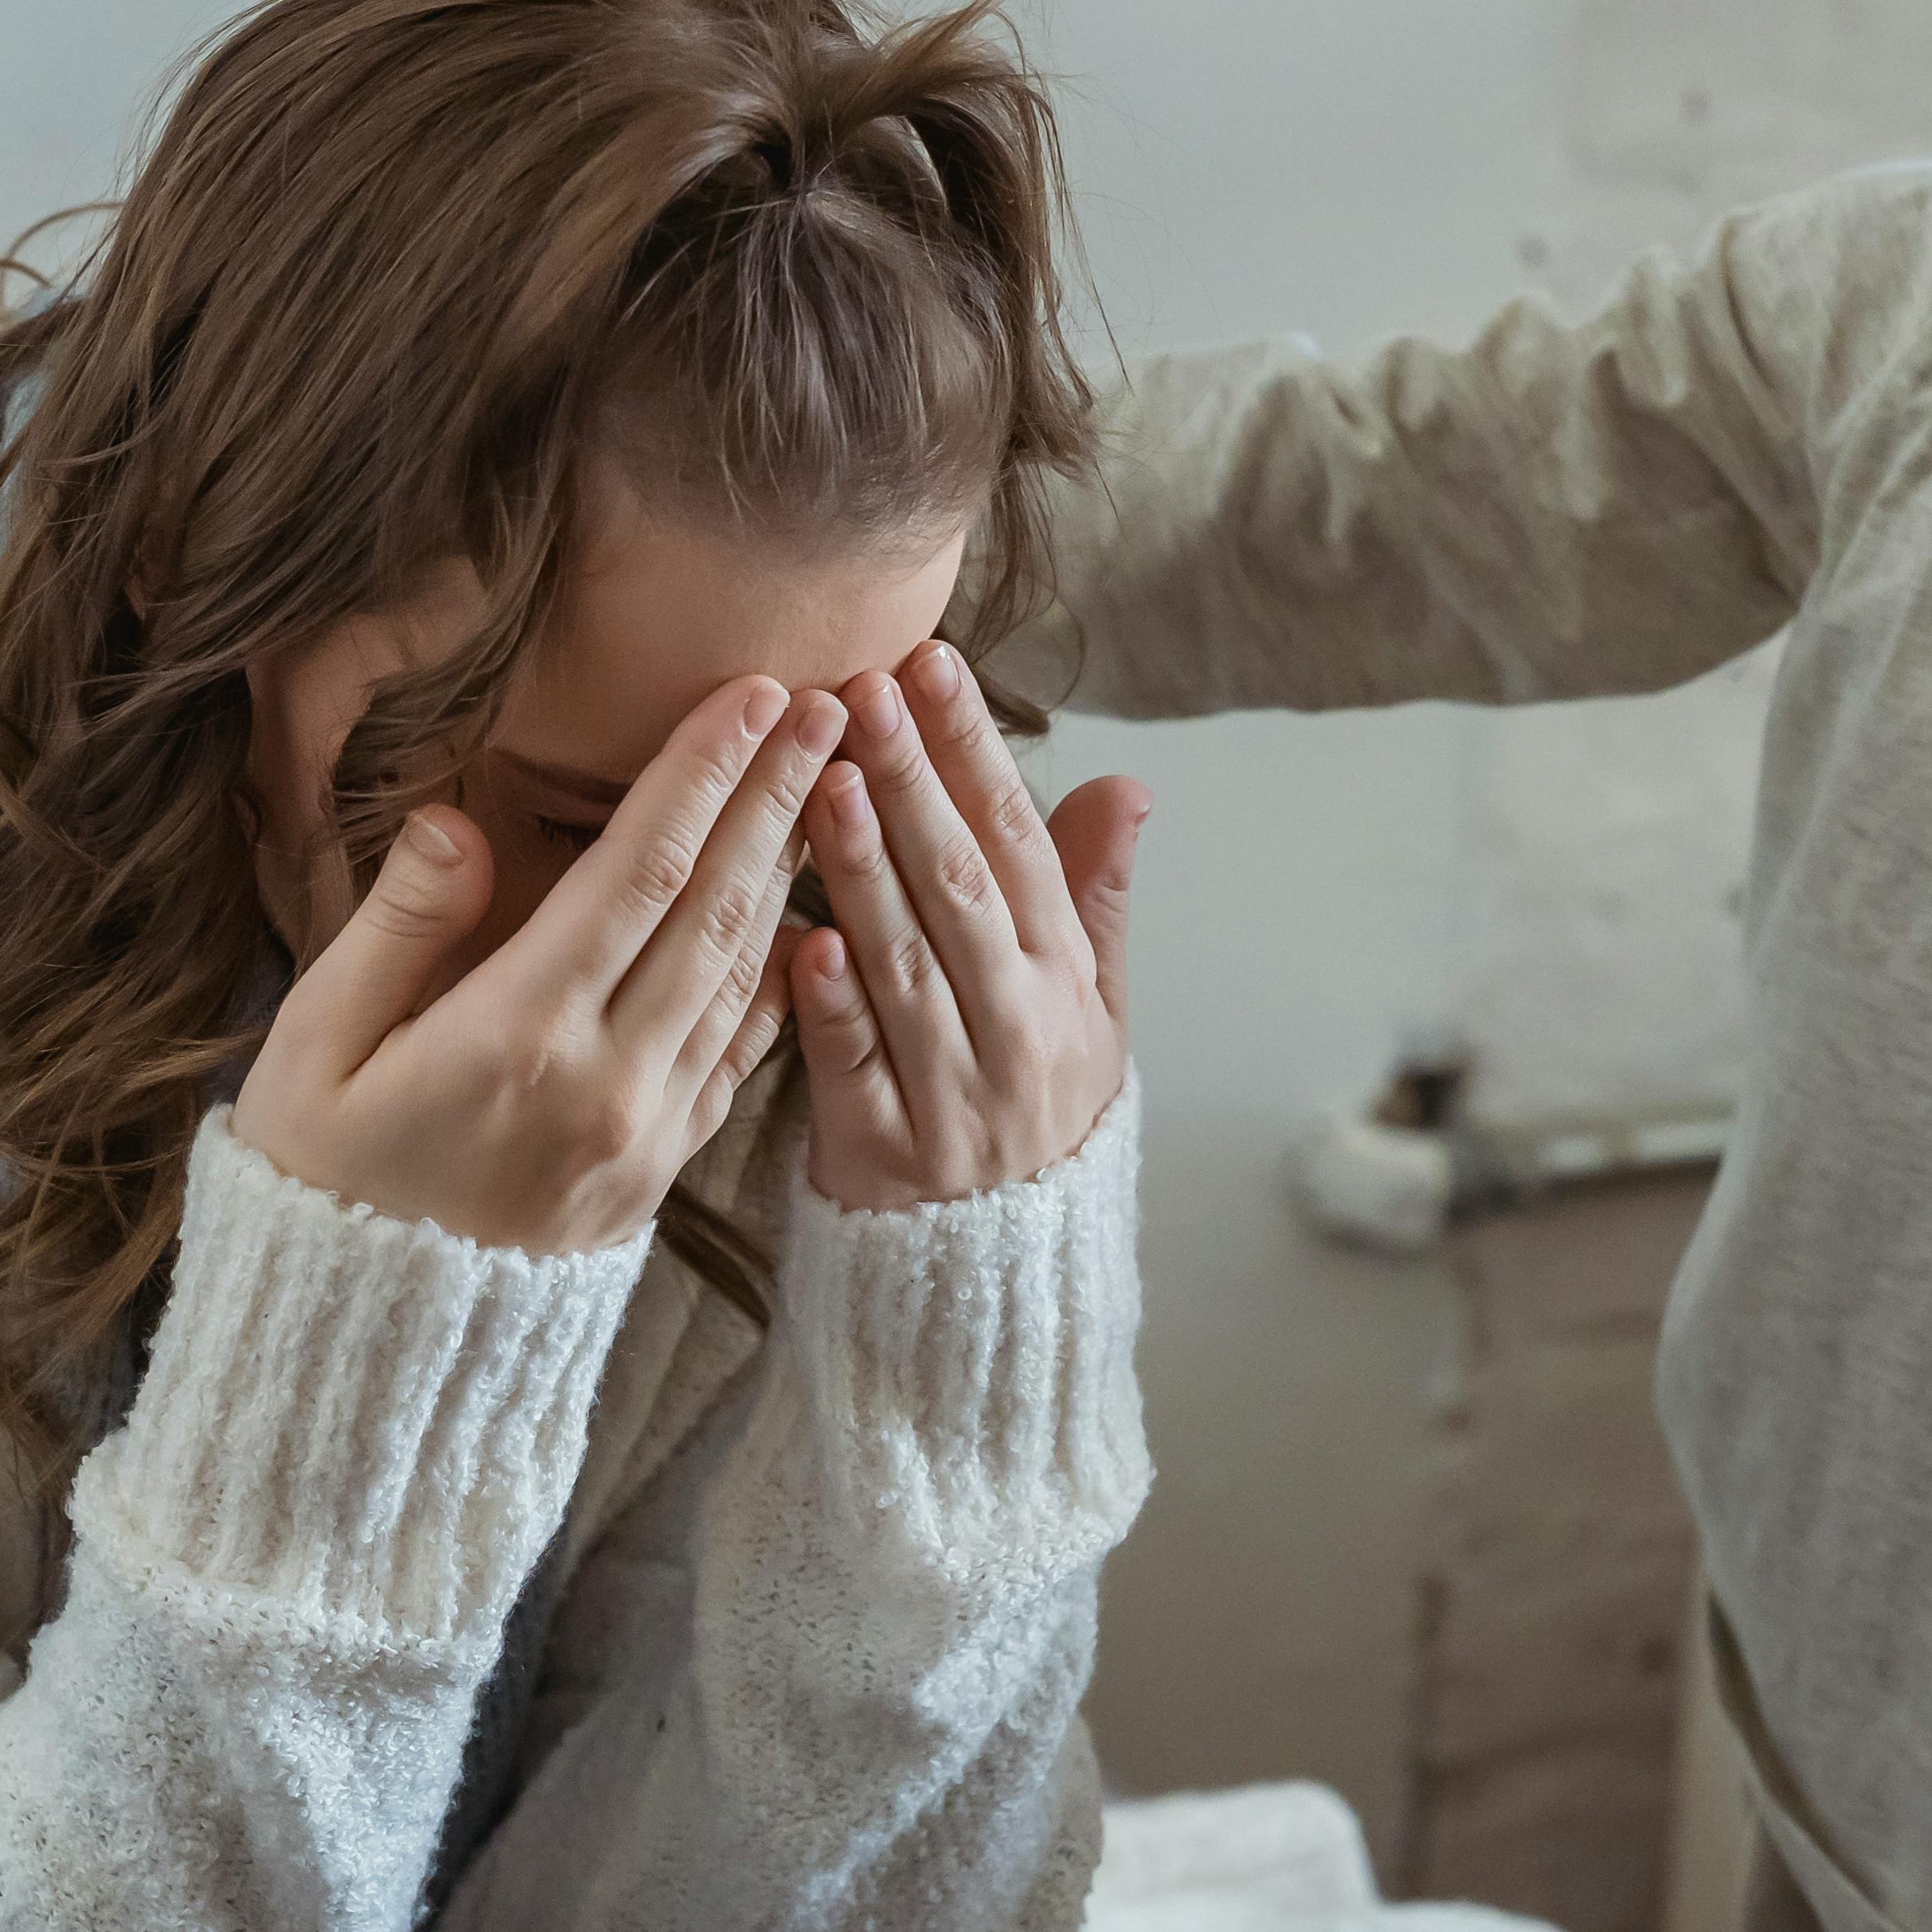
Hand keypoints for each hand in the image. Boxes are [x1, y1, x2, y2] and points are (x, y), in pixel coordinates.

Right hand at [232, 676, 846, 1252]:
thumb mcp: (313, 1049)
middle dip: (777, 796)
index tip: (755, 693)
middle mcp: (606, 1082)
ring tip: (828, 781)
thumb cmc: (318, 1180)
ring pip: (745, 978)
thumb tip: (457, 824)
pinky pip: (741, 1056)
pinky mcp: (660, 1174)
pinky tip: (806, 918)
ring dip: (793, 872)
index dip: (702, 774)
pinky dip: (782, 976)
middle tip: (834, 704)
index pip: (638, 873)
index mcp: (517, 1036)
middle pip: (716, 910)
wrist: (357, 1348)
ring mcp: (647, 1135)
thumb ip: (394, 929)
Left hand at [787, 640, 1143, 1210]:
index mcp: (1060, 980)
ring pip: (906, 967)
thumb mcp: (1093, 1007)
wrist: (1004, 1266)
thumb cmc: (1036, 1103)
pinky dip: (833, 1010)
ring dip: (865, 872)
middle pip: (960, 889)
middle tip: (861, 690)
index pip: (1018, 844)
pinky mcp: (885, 1153)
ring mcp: (951, 1094)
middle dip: (910, 784)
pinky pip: (855, 1072)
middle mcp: (1015, 1029)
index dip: (973, 752)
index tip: (930, 665)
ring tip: (823, 782)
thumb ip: (1095, 896)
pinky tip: (805, 944)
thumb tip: (1126, 785)